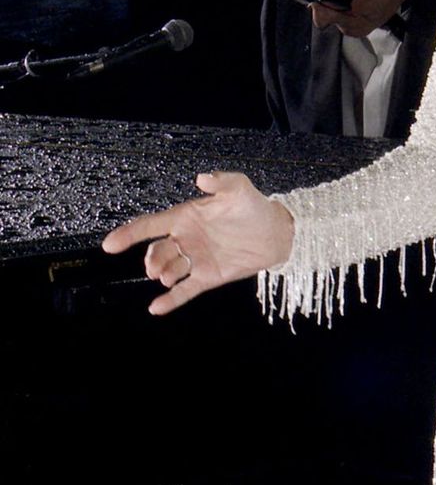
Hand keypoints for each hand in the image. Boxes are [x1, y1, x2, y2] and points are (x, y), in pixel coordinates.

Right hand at [101, 171, 294, 315]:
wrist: (276, 233)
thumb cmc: (254, 206)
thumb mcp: (239, 188)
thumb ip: (221, 181)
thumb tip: (202, 177)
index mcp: (187, 216)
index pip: (152, 225)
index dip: (129, 233)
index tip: (109, 244)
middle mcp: (186, 239)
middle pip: (157, 251)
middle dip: (152, 259)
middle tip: (156, 265)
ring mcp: (195, 259)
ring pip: (169, 270)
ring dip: (164, 275)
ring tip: (168, 276)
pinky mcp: (207, 276)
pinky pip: (184, 291)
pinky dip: (170, 300)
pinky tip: (156, 307)